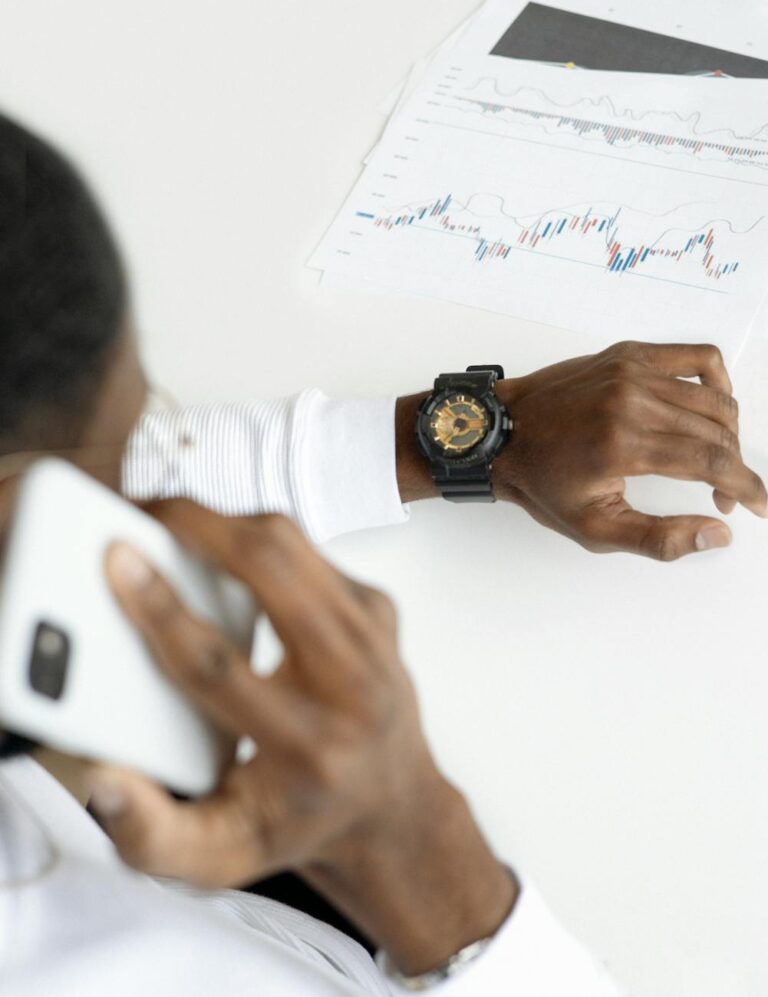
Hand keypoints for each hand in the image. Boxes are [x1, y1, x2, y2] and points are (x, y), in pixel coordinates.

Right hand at [93, 502, 515, 973]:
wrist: (393, 807)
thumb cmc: (302, 821)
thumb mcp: (220, 856)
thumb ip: (152, 833)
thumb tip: (104, 776)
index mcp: (308, 749)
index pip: (221, 667)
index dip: (161, 610)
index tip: (120, 563)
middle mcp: (353, 685)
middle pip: (273, 572)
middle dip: (200, 528)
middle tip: (144, 515)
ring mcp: (374, 637)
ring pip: (294, 544)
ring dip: (228, 524)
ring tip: (175, 526)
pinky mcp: (378, 607)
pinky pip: (310, 552)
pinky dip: (261, 541)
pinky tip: (229, 558)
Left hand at [396, 341, 766, 560]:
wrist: (500, 434)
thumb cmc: (542, 483)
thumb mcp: (594, 529)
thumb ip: (659, 539)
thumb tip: (719, 533)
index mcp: (624, 444)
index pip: (713, 462)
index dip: (748, 486)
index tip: (761, 506)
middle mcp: (632, 400)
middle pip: (718, 431)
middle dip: (735, 468)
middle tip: (724, 495)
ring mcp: (631, 370)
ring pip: (714, 397)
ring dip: (729, 433)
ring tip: (715, 462)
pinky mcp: (628, 353)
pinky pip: (696, 357)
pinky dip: (717, 382)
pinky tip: (712, 409)